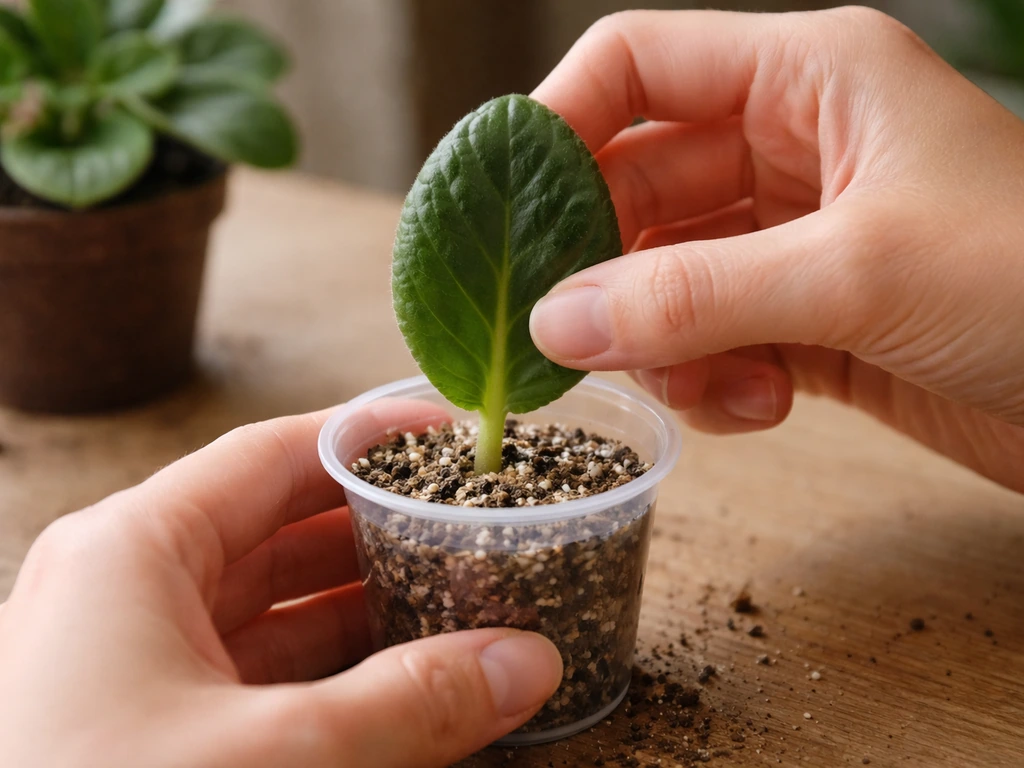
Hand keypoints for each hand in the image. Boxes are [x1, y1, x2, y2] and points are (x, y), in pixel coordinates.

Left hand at [0, 411, 561, 767]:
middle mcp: (127, 595)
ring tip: (462, 608)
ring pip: (275, 612)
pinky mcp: (150, 736)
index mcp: (131, 552)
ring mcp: (134, 670)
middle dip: (383, 532)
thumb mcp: (273, 759)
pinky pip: (260, 681)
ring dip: (368, 613)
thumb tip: (529, 663)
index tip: (454, 439)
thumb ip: (408, 705)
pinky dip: (333, 682)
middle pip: (280, 529)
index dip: (371, 439)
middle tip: (475, 530)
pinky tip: (405, 690)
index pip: (273, 456)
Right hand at [528, 7, 1023, 493]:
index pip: (639, 66)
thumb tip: (557, 323)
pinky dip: (714, 380)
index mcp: (809, 80)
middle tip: (557, 331)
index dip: (557, 125)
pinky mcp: (808, 320)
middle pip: (638, 187)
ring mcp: (797, 239)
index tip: (500, 209)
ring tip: (700, 382)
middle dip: (599, 264)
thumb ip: (694, 296)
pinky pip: (713, 339)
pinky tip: (760, 405)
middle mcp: (793, 148)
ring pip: (667, 278)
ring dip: (662, 339)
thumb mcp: (855, 273)